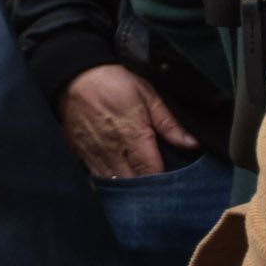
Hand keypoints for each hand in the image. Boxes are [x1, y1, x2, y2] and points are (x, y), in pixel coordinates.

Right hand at [57, 65, 195, 179]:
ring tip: (138, 190)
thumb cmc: (113, 81)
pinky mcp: (79, 153)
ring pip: (112, 184)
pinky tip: (116, 180)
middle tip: (158, 190)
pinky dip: (107, 182)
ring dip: (125, 188)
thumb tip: (192, 144)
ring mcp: (93, 154)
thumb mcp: (147, 93)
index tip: (172, 185)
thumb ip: (169, 122)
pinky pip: (94, 177)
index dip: (162, 183)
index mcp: (133, 135)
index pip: (151, 172)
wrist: (72, 75)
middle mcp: (112, 150)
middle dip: (145, 189)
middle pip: (131, 183)